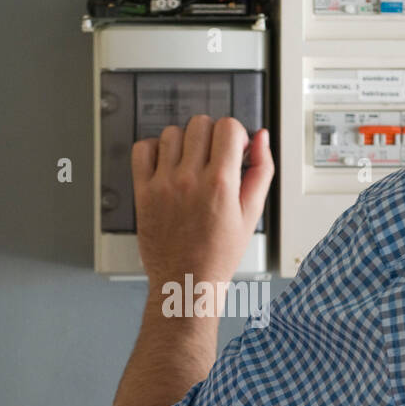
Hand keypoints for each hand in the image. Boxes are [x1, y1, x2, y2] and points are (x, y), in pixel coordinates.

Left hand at [130, 115, 273, 290]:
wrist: (186, 281)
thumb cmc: (219, 254)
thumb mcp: (251, 214)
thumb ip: (261, 171)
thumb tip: (261, 138)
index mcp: (220, 184)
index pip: (227, 127)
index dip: (234, 134)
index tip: (233, 149)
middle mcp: (190, 180)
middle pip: (200, 124)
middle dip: (211, 135)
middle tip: (213, 157)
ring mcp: (163, 185)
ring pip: (171, 133)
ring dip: (184, 142)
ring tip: (190, 163)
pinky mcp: (143, 192)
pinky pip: (142, 150)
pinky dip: (153, 150)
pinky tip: (166, 165)